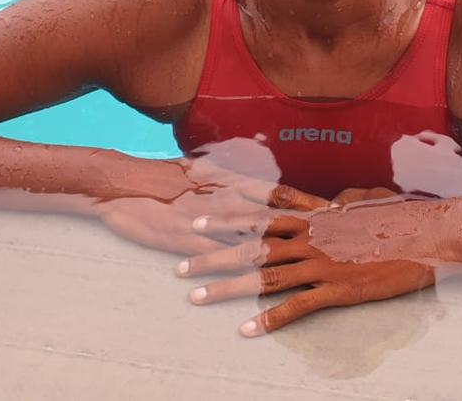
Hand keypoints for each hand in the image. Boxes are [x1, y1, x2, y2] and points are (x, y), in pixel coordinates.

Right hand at [91, 156, 329, 255]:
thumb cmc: (164, 176)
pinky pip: (218, 262)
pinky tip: (256, 290)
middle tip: (333, 247)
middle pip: (275, 220)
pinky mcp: (189, 244)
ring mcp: (209, 224)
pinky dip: (238, 276)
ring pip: (250, 245)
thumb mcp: (203, 170)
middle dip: (305, 235)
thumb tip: (256, 171)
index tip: (334, 212)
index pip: (280, 193)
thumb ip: (232, 175)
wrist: (126, 185)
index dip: (308, 204)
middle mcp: (227, 201)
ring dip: (279, 260)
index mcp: (232, 182)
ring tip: (307, 274)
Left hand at [177, 197, 444, 335]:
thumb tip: (334, 201)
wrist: (430, 236)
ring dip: (227, 289)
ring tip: (196, 298)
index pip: (263, 213)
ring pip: (264, 276)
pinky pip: (296, 307)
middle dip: (212, 256)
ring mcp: (322, 263)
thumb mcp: (369, 200)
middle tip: (181, 268)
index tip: (198, 220)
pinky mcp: (337, 289)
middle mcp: (311, 236)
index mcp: (316, 215)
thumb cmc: (403, 217)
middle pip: (251, 246)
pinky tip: (246, 330)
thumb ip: (343, 200)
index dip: (228, 216)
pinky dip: (269, 320)